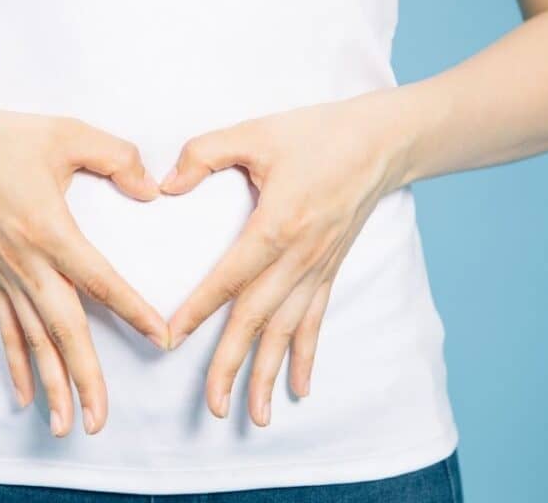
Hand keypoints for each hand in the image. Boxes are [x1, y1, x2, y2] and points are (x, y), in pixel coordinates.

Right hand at [0, 95, 169, 436]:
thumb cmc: (6, 138)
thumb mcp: (68, 134)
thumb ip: (117, 157)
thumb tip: (151, 188)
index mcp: (50, 230)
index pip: (100, 280)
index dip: (133, 310)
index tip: (161, 338)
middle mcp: (27, 263)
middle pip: (63, 330)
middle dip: (84, 377)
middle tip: (99, 420)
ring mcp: (7, 275)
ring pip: (34, 340)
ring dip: (51, 384)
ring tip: (67, 425)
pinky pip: (8, 328)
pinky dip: (17, 364)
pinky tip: (26, 396)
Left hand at [160, 92, 407, 426]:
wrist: (381, 141)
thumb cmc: (316, 133)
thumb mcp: (255, 132)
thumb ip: (204, 153)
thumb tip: (166, 184)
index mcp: (276, 224)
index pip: (229, 276)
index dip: (198, 309)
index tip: (170, 338)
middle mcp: (299, 256)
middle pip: (258, 319)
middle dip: (233, 365)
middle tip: (213, 406)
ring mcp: (318, 268)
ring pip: (288, 331)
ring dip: (269, 374)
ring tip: (254, 416)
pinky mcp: (330, 270)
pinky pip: (316, 321)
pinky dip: (306, 356)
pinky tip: (301, 389)